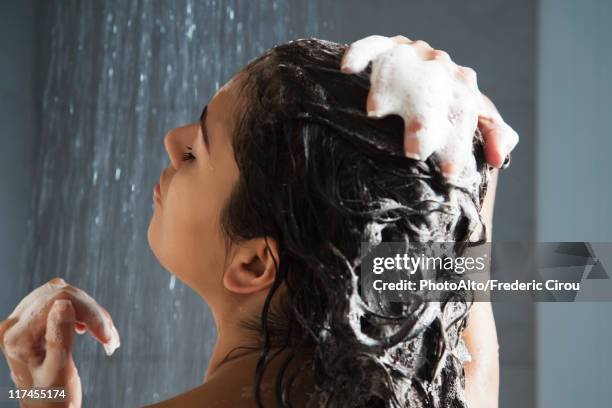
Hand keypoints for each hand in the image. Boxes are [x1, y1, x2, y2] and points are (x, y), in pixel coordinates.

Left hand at [0, 278, 119, 406]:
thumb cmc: (53, 400)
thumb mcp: (59, 370)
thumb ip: (59, 336)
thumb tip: (64, 303)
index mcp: (17, 337)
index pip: (56, 301)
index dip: (88, 312)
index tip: (107, 336)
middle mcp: (13, 325)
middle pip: (60, 293)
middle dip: (91, 312)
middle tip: (109, 337)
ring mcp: (20, 322)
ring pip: (62, 294)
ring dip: (89, 312)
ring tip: (104, 335)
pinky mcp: (30, 321)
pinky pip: (59, 301)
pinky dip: (80, 313)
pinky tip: (86, 329)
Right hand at [341, 35, 518, 176]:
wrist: (423, 72)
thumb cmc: (447, 107)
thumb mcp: (473, 121)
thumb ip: (494, 134)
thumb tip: (497, 158)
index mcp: (464, 87)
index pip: (464, 114)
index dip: (457, 143)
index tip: (447, 172)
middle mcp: (440, 68)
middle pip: (433, 92)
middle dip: (424, 120)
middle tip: (416, 151)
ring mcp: (412, 55)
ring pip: (400, 67)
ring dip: (387, 87)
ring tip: (376, 112)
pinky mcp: (385, 47)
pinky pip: (372, 45)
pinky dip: (360, 53)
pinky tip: (349, 68)